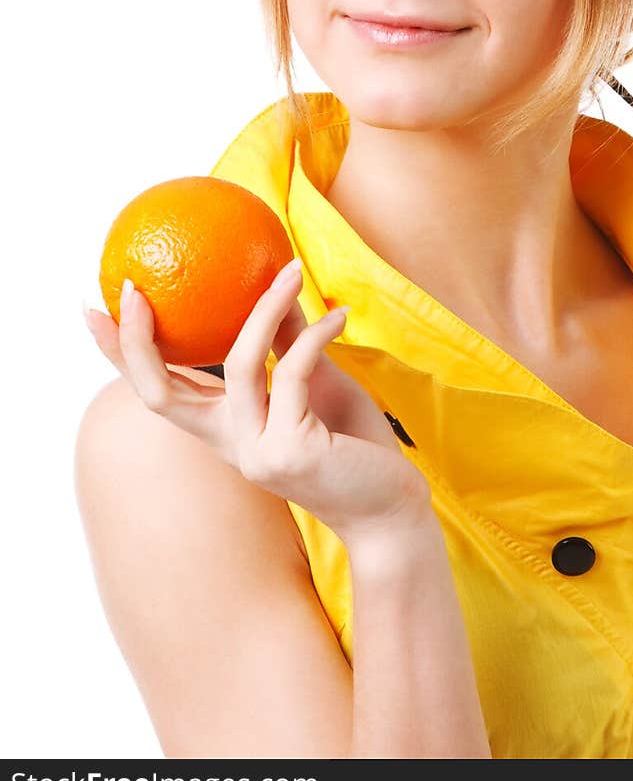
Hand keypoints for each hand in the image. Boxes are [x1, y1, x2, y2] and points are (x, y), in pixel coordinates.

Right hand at [83, 262, 431, 548]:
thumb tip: (274, 282)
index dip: (119, 354)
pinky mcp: (293, 452)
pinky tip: (340, 315)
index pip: (159, 391)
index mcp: (225, 430)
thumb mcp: (317, 385)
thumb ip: (288, 343)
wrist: (391, 510)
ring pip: (241, 365)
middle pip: (159, 393)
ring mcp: (257, 452)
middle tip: (136, 289)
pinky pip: (296, 373)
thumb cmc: (354, 447)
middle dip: (136, 341)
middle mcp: (231, 445)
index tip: (92, 308)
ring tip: (293, 270)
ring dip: (266, 308)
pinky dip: (317, 336)